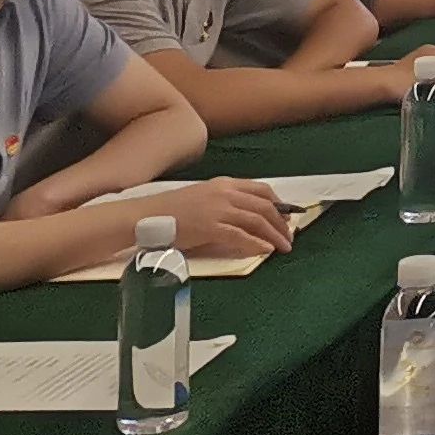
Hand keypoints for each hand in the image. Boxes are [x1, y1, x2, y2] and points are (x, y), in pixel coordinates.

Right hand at [143, 177, 296, 263]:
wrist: (144, 217)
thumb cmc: (169, 211)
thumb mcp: (202, 198)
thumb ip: (223, 203)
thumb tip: (246, 218)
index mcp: (224, 184)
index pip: (261, 189)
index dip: (279, 203)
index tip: (287, 216)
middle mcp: (225, 193)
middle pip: (265, 206)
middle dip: (282, 222)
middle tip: (290, 236)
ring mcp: (218, 209)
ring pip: (257, 220)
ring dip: (274, 235)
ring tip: (283, 247)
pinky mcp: (211, 226)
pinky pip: (241, 236)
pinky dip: (256, 243)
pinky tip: (265, 250)